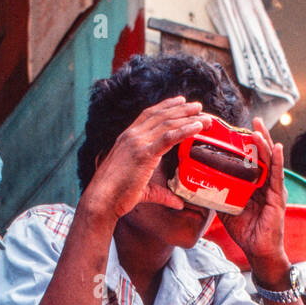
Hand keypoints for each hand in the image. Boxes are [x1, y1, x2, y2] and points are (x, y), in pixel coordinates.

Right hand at [79, 97, 210, 221]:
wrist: (101, 200)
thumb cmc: (117, 196)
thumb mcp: (143, 189)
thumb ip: (162, 193)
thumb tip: (179, 203)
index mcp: (127, 139)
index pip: (148, 115)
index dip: (165, 106)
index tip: (180, 101)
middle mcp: (132, 136)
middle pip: (161, 115)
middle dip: (181, 109)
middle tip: (198, 106)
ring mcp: (137, 143)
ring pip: (167, 123)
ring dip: (187, 117)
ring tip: (204, 115)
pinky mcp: (144, 153)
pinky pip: (169, 137)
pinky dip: (185, 130)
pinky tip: (197, 127)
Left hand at [218, 117, 289, 277]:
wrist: (259, 251)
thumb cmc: (246, 232)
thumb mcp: (227, 210)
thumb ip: (219, 196)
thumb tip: (199, 187)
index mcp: (255, 185)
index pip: (252, 160)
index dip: (247, 145)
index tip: (239, 130)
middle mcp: (266, 184)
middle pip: (263, 156)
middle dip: (259, 137)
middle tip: (254, 120)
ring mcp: (273, 190)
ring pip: (270, 161)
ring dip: (266, 143)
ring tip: (259, 128)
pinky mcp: (278, 198)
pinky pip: (277, 176)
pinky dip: (277, 161)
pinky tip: (276, 147)